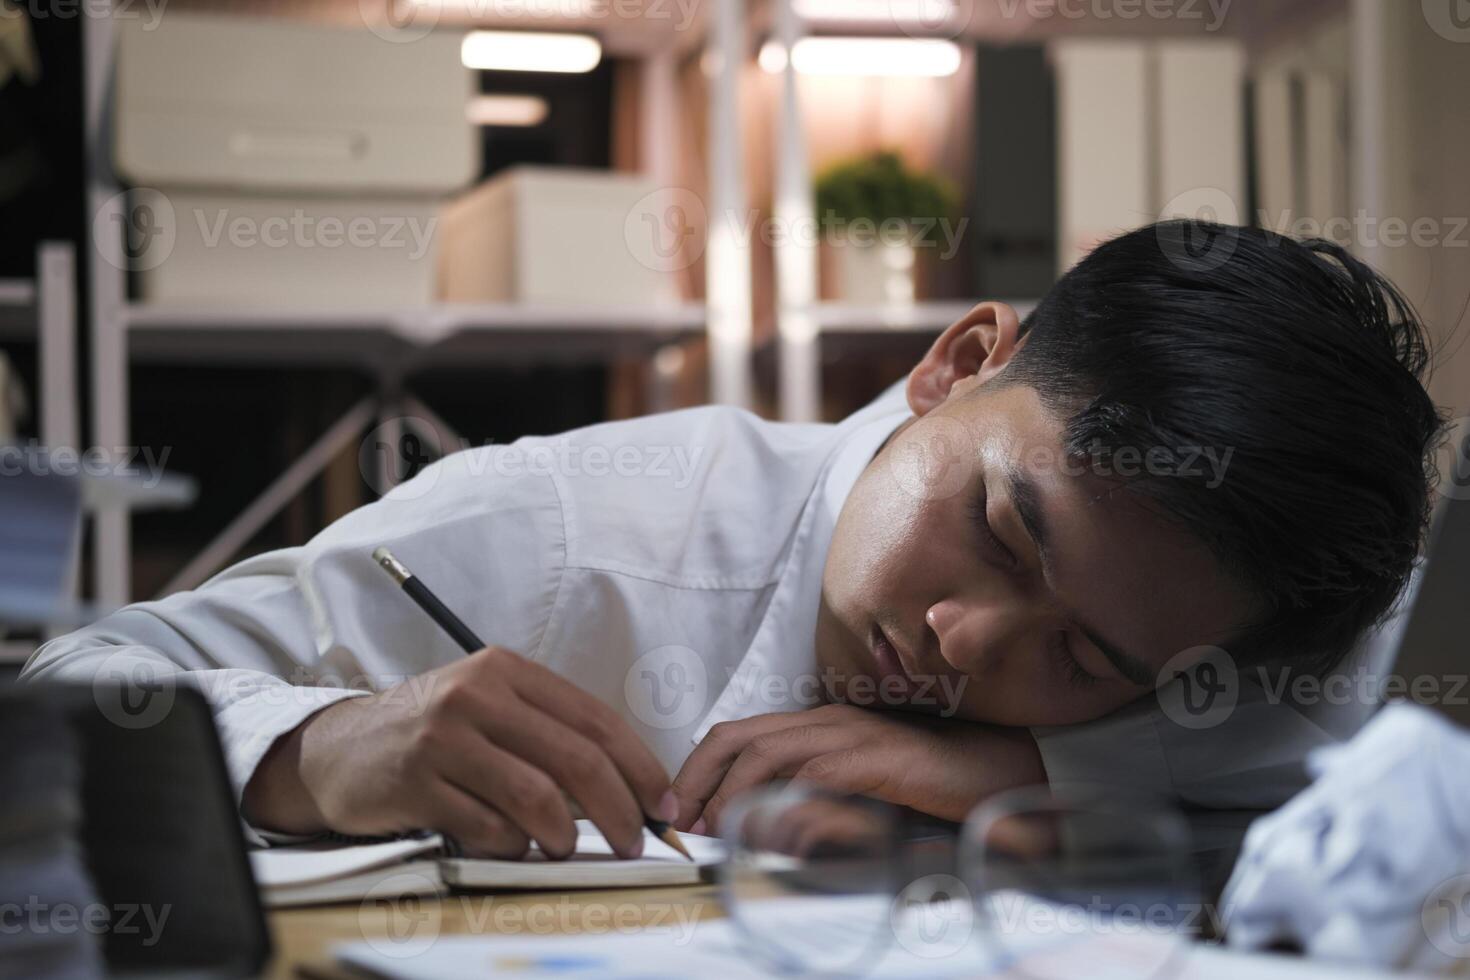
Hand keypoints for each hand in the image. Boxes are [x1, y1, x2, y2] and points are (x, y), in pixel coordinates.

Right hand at [242, 646, 676, 859]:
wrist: (338, 749)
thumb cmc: (433, 733)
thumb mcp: (489, 707)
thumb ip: (549, 731)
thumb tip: (629, 783)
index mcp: (507, 671)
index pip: (596, 719)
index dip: (641, 767)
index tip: (664, 803)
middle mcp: (476, 695)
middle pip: (576, 760)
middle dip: (619, 810)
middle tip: (634, 841)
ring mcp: (443, 739)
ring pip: (536, 798)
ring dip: (562, 837)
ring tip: (560, 848)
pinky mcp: (416, 784)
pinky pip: (489, 828)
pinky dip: (511, 846)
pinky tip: (506, 842)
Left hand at [671, 703, 1045, 834]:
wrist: (1004, 772)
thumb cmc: (934, 787)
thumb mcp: (862, 796)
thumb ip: (816, 805)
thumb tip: (766, 832)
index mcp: (821, 724)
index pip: (742, 734)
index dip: (702, 768)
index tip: (680, 808)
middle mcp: (830, 720)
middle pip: (740, 735)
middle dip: (698, 775)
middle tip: (678, 818)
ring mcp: (854, 735)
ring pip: (768, 751)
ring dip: (730, 792)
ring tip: (712, 826)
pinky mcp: (879, 758)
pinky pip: (817, 774)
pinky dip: (784, 801)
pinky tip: (767, 829)